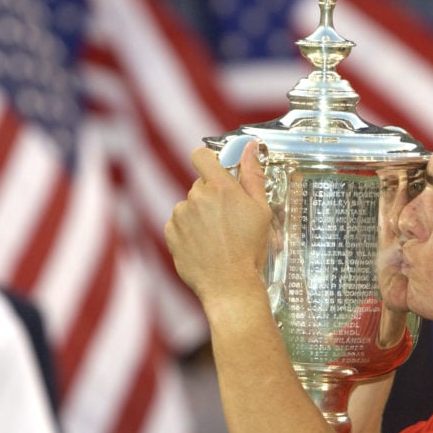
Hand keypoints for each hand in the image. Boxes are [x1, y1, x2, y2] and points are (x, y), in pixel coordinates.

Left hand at [165, 142, 270, 303]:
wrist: (229, 285)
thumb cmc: (249, 249)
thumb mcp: (260, 211)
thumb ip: (252, 175)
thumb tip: (249, 147)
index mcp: (220, 187)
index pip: (201, 156)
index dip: (208, 161)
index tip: (217, 171)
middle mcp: (196, 197)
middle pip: (200, 187)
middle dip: (212, 198)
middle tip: (228, 220)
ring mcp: (180, 215)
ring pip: (189, 207)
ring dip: (200, 216)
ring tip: (217, 239)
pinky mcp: (171, 233)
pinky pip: (178, 225)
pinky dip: (189, 232)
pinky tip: (204, 247)